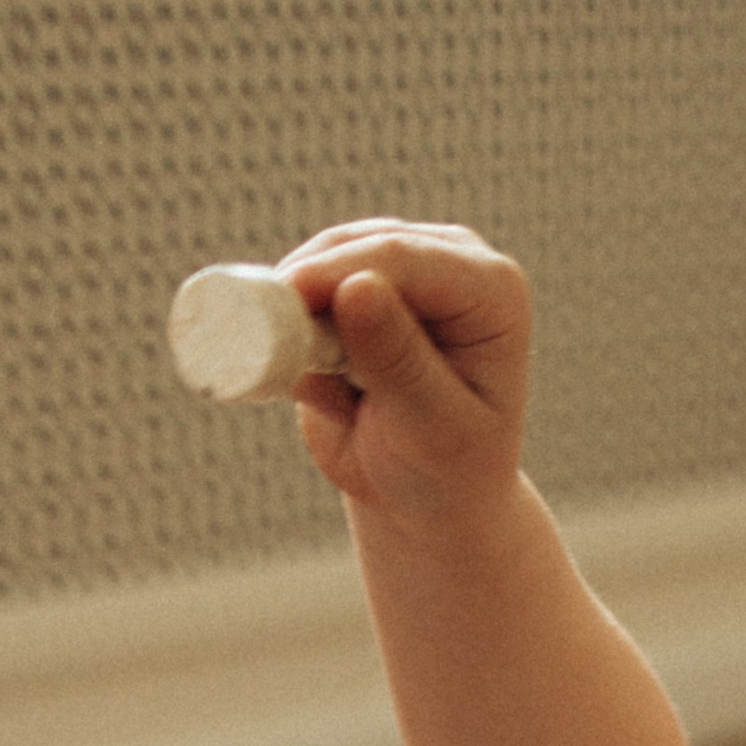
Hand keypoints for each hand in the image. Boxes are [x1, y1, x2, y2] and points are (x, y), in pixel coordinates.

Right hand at [278, 221, 533, 521]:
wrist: (426, 499)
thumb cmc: (444, 472)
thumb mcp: (430, 428)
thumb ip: (396, 361)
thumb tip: (355, 288)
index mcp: (491, 289)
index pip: (406, 259)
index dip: (338, 273)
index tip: (282, 299)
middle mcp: (450, 261)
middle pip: (359, 246)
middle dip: (308, 287)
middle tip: (254, 333)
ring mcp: (400, 268)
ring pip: (323, 259)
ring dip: (295, 311)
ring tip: (296, 378)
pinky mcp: (355, 283)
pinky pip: (304, 288)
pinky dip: (287, 325)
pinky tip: (295, 373)